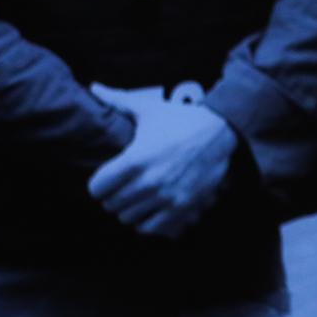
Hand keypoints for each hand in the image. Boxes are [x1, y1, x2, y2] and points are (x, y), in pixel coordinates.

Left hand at [87, 84, 238, 237]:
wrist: (222, 130)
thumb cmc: (181, 119)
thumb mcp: (149, 109)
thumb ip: (117, 101)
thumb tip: (94, 87)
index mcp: (135, 159)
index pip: (96, 188)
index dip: (98, 183)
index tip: (106, 179)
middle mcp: (149, 182)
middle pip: (111, 205)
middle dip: (113, 197)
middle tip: (121, 188)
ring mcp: (167, 198)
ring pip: (129, 219)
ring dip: (130, 210)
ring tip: (136, 199)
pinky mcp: (184, 208)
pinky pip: (153, 230)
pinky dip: (149, 223)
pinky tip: (152, 210)